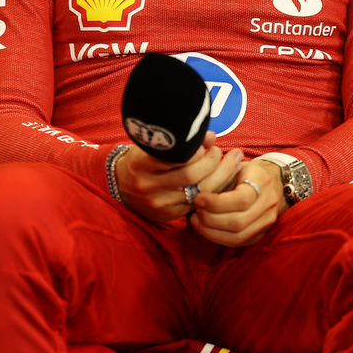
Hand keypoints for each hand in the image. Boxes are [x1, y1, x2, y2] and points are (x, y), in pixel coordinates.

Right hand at [115, 131, 242, 222]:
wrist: (120, 185)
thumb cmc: (142, 158)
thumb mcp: (154, 144)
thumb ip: (181, 140)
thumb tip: (210, 137)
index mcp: (141, 163)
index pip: (177, 157)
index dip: (199, 150)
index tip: (211, 142)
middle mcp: (148, 185)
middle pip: (192, 176)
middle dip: (215, 162)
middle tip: (223, 152)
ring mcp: (157, 203)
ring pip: (198, 192)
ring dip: (221, 177)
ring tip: (232, 163)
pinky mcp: (166, 215)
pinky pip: (196, 204)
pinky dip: (214, 191)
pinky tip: (225, 179)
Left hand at [190, 158, 285, 246]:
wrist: (270, 182)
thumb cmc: (245, 172)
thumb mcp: (234, 165)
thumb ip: (219, 176)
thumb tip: (195, 189)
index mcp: (262, 181)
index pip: (241, 199)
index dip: (216, 203)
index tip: (198, 199)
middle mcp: (269, 203)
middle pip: (238, 222)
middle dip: (211, 219)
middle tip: (196, 211)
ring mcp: (267, 221)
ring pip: (238, 237)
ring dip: (212, 232)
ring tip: (197, 221)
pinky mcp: (261, 234)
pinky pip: (238, 242)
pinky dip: (219, 238)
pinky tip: (206, 229)